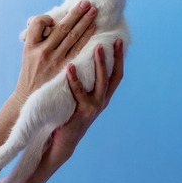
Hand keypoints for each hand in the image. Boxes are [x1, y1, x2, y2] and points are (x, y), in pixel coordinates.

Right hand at [13, 0, 96, 103]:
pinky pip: (79, 50)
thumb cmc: (30, 73)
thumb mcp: (27, 54)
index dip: (46, 17)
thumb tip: (49, 21)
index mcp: (30, 46)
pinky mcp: (66, 70)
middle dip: (75, 13)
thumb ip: (37, 37)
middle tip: (86, 2)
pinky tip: (93, 28)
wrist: (29, 100)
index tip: (53, 16)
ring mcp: (55, 61)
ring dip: (84, 21)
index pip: (38, 23)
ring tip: (93, 11)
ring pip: (72, 36)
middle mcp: (42, 52)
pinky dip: (86, 37)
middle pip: (62, 27)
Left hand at [46, 40, 123, 163]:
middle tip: (112, 40)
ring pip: (101, 82)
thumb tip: (79, 57)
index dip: (119, 58)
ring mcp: (94, 108)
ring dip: (100, 64)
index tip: (118, 41)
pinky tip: (70, 67)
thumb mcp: (79, 97)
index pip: (115, 74)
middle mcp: (102, 101)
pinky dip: (75, 79)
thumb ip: (83, 82)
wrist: (62, 141)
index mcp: (103, 96)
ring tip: (97, 47)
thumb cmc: (68, 114)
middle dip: (114, 57)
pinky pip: (79, 93)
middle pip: (112, 76)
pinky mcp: (83, 113)